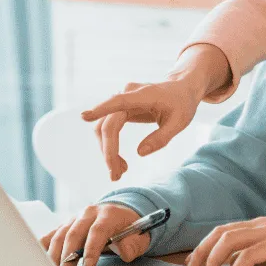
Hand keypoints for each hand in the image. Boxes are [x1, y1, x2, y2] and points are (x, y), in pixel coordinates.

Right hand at [40, 204, 148, 265]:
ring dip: (55, 255)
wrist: (120, 213)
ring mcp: (75, 218)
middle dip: (68, 257)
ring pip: (60, 235)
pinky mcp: (66, 225)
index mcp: (108, 214)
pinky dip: (44, 245)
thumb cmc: (129, 228)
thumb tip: (123, 252)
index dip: (92, 248)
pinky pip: (52, 234)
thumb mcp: (139, 236)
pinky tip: (40, 258)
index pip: (98, 230)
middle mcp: (89, 214)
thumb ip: (132, 245)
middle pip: (74, 233)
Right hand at [82, 44, 231, 179]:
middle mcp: (128, 94)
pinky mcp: (121, 108)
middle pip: (108, 124)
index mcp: (144, 95)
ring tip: (120, 172)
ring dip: (108, 151)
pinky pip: (109, 127)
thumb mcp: (179, 122)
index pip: (118, 102)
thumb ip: (161, 138)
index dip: (100, 109)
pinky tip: (120, 162)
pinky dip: (111, 146)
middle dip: (109, 151)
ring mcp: (122, 100)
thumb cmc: (182, 104)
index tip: (84, 117)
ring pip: (104, 127)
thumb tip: (140, 152)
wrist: (181, 90)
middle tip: (116, 176)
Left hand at [185, 217, 265, 265]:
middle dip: (202, 251)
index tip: (194, 260)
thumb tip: (235, 264)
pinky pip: (248, 255)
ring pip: (229, 240)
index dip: (205, 245)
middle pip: (220, 233)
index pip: (223, 230)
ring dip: (214, 260)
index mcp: (257, 225)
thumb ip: (255, 252)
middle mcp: (259, 225)